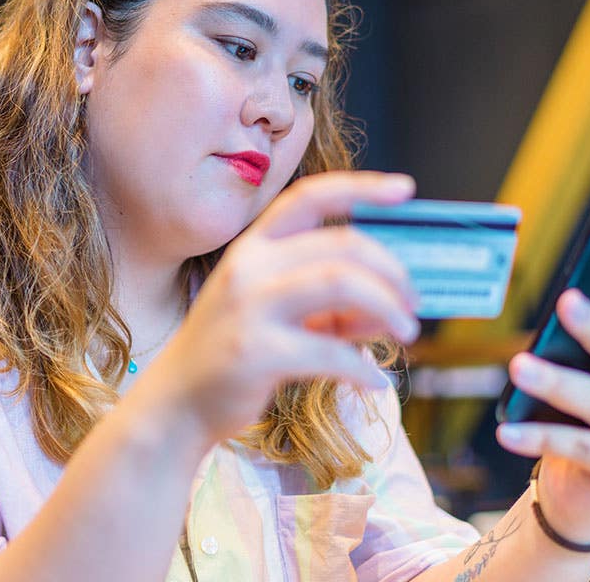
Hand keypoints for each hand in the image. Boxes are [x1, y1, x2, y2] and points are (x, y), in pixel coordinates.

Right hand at [146, 170, 421, 444]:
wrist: (176, 403)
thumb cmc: (233, 354)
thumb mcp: (278, 315)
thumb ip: (331, 305)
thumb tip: (393, 308)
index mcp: (253, 246)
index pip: (310, 197)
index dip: (361, 186)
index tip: (406, 189)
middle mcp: (248, 266)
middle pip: (342, 246)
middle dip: (392, 272)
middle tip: (414, 304)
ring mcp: (249, 307)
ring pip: (341, 283)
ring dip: (387, 307)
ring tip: (406, 331)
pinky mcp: (255, 352)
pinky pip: (330, 351)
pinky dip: (363, 368)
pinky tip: (374, 382)